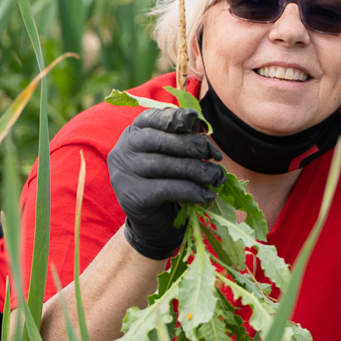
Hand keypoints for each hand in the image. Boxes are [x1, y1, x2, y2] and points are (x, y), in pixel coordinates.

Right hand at [107, 107, 226, 259]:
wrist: (153, 222)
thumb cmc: (167, 180)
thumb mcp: (172, 156)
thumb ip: (182, 139)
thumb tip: (202, 129)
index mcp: (133, 133)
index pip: (152, 119)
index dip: (174, 117)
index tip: (195, 120)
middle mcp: (124, 150)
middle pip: (162, 141)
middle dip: (194, 146)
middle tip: (215, 155)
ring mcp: (125, 174)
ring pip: (168, 165)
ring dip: (199, 171)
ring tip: (217, 177)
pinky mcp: (133, 197)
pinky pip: (169, 189)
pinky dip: (193, 191)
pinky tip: (207, 195)